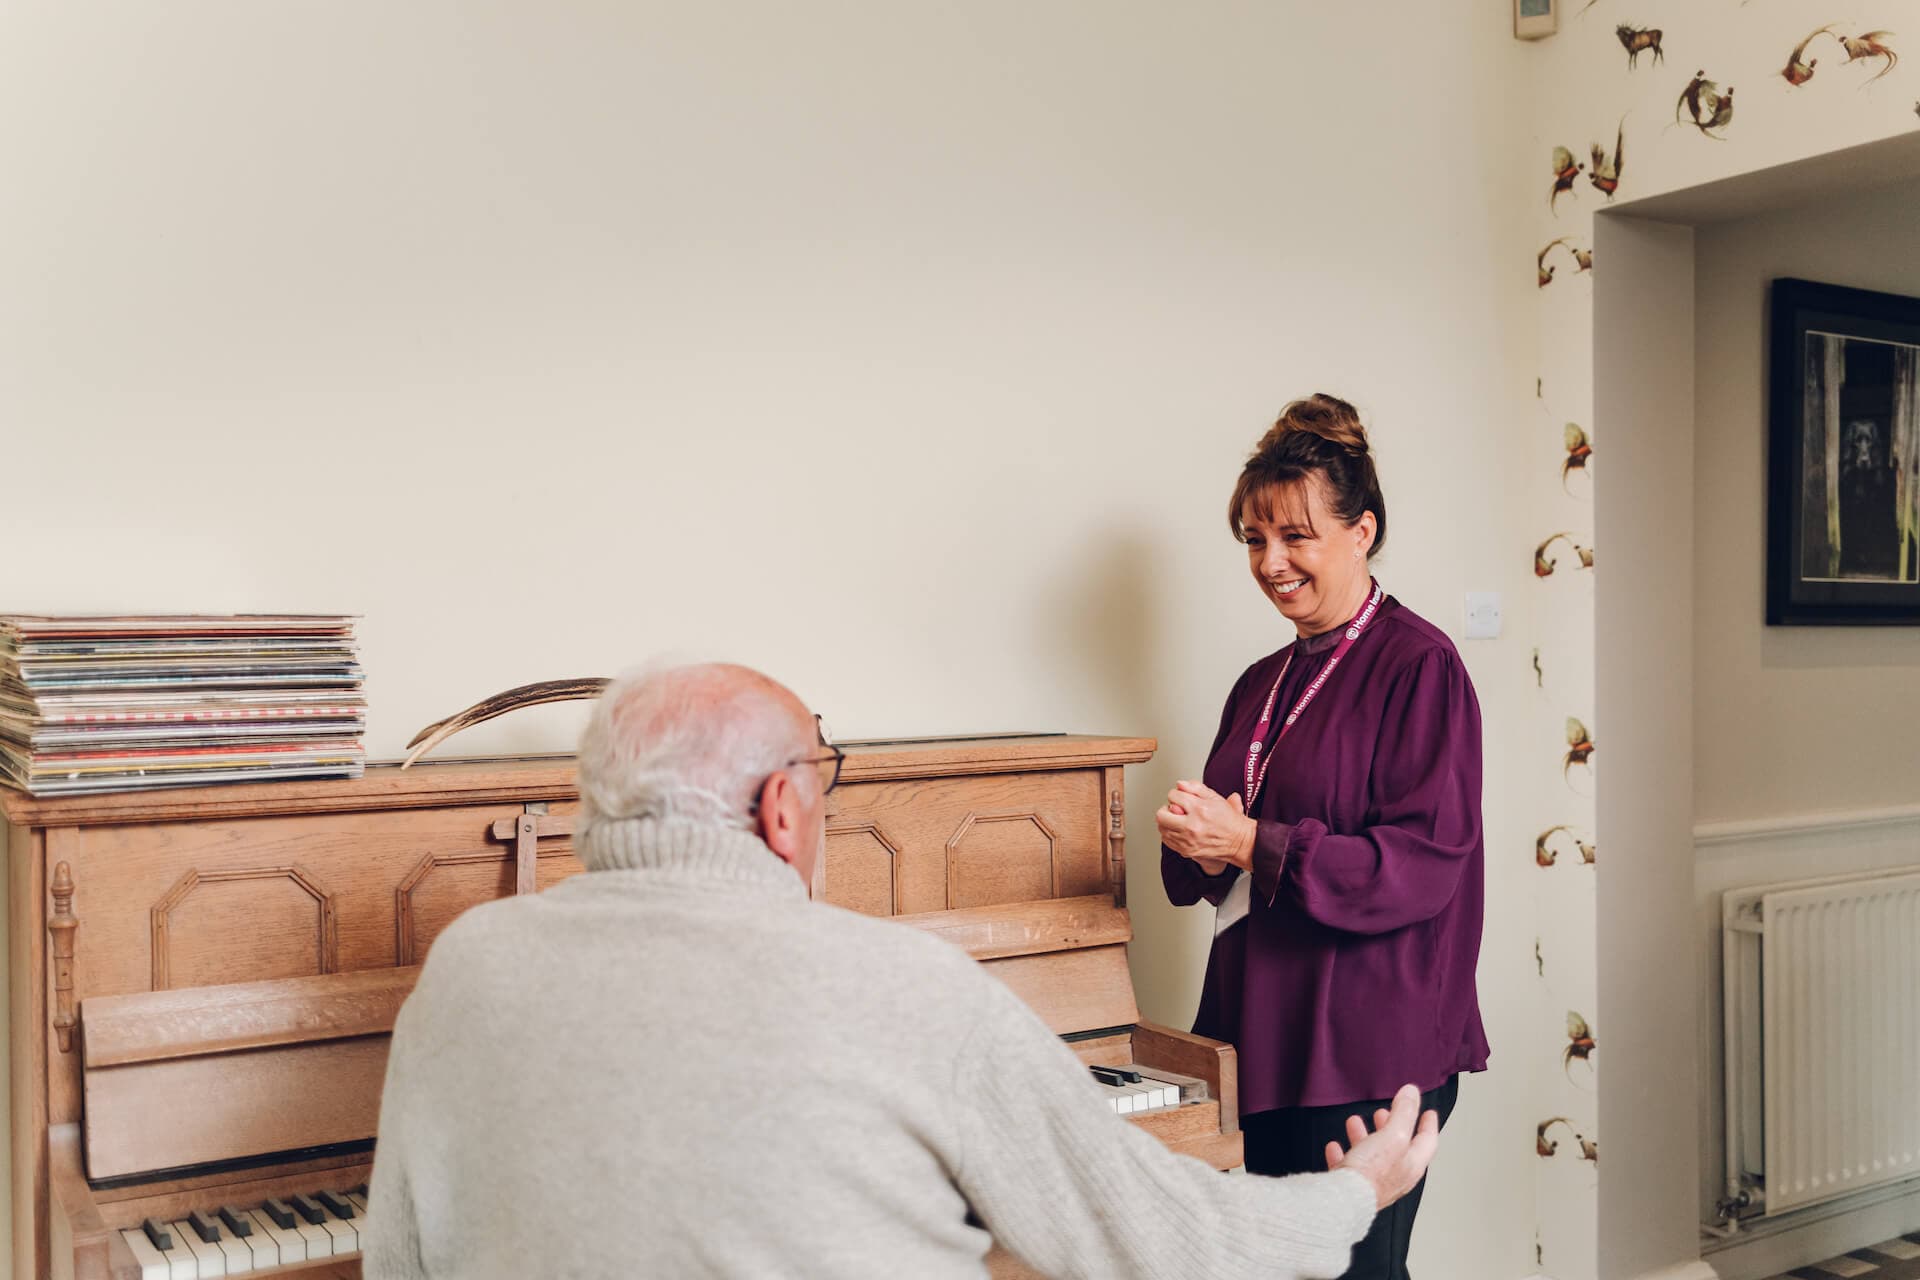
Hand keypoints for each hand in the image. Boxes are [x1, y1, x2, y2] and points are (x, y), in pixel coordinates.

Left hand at [1155, 780, 1256, 873]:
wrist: (1239, 842)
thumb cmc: (1229, 820)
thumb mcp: (1216, 797)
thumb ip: (1196, 788)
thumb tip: (1180, 784)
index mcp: (1199, 809)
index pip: (1173, 796)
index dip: (1176, 794)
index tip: (1182, 798)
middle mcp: (1192, 826)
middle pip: (1162, 814)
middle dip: (1166, 809)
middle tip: (1174, 809)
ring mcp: (1188, 840)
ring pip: (1162, 828)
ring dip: (1167, 822)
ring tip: (1178, 820)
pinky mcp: (1186, 850)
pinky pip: (1167, 840)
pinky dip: (1169, 834)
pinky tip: (1178, 830)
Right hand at [1323, 1084, 1441, 1209]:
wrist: (1344, 1199)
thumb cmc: (1371, 1171)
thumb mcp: (1393, 1135)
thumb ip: (1404, 1112)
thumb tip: (1412, 1092)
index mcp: (1411, 1164)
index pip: (1427, 1141)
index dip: (1428, 1125)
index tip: (1429, 1113)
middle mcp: (1396, 1176)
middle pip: (1397, 1147)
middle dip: (1390, 1127)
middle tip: (1386, 1113)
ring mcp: (1374, 1183)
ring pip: (1372, 1155)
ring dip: (1365, 1136)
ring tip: (1355, 1122)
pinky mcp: (1352, 1188)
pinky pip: (1348, 1167)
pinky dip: (1343, 1154)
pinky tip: (1334, 1147)